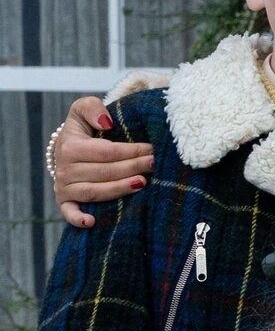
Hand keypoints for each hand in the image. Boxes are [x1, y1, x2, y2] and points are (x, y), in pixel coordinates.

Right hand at [52, 95, 153, 227]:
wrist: (67, 149)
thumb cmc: (83, 130)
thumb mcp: (82, 110)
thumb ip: (90, 107)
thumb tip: (106, 122)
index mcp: (70, 147)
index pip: (107, 152)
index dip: (131, 151)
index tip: (152, 149)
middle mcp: (65, 169)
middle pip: (105, 172)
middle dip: (133, 167)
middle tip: (154, 164)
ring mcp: (64, 187)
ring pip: (95, 192)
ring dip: (120, 189)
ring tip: (143, 182)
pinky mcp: (65, 201)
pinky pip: (69, 213)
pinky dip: (78, 218)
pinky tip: (92, 222)